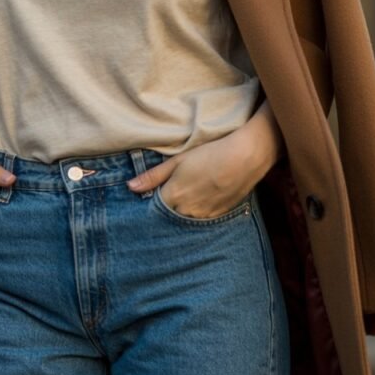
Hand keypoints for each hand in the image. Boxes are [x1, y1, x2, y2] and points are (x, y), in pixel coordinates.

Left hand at [127, 130, 263, 219]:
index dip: (150, 204)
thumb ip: (153, 176)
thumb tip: (130, 187)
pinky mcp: (217, 216)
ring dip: (181, 213)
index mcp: (173, 196)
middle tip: (168, 199)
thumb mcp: (178, 161)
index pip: (153, 209)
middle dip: (165, 211)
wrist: (244, 158)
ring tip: (186, 198)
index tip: (149, 199)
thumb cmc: (210, 154)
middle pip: (168, 217)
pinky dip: (196, 214)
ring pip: (184, 221)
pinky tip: (200, 200)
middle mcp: (186, 211)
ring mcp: (203, 216)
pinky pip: (200, 221)